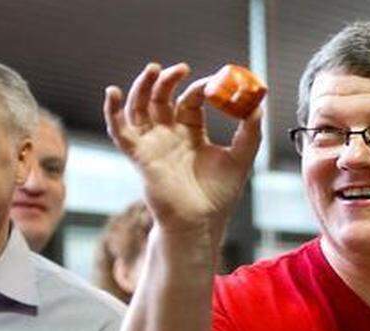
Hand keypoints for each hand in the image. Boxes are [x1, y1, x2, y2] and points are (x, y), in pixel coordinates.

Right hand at [102, 62, 262, 234]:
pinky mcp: (139, 156)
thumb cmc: (218, 195)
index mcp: (191, 132)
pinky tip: (113, 93)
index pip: (190, 100)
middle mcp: (169, 134)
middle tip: (181, 69)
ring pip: (139, 107)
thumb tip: (258, 105)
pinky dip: (112, 112)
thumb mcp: (240, 158)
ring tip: (154, 70)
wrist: (201, 223)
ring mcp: (152, 144)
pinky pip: (120, 131)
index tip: (215, 82)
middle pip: (161, 97)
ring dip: (142, 86)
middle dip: (167, 80)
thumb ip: (250, 132)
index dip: (199, 88)